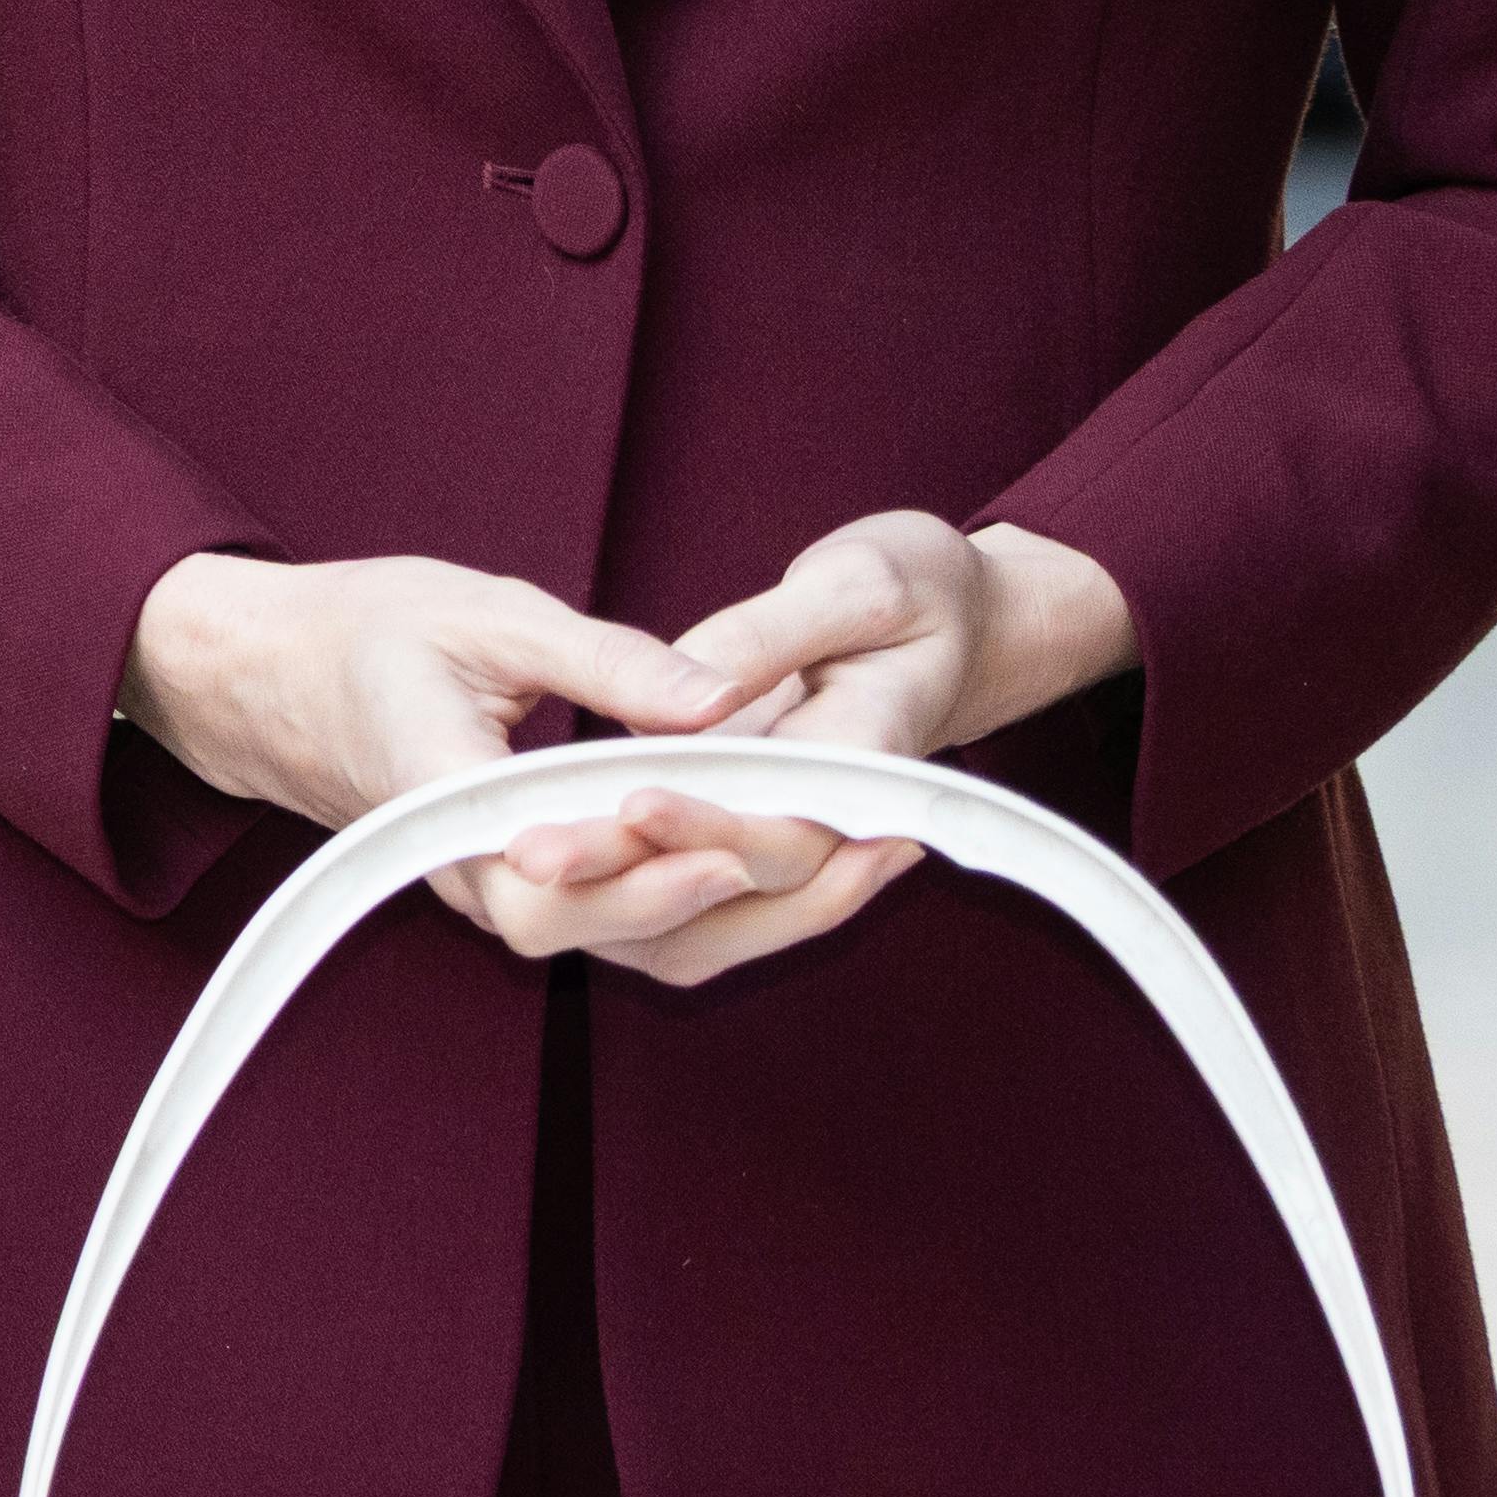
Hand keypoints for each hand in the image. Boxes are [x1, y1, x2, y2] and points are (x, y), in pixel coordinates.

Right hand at [118, 551, 837, 980]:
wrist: (271, 677)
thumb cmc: (364, 631)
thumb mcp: (483, 615)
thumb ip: (605, 661)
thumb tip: (718, 694)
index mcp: (441, 800)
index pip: (545, 882)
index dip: (640, 880)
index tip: (733, 846)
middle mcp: (470, 872)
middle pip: (609, 936)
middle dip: (742, 903)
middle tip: (856, 854)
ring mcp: (499, 889)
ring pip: (634, 947)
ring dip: (753, 914)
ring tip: (869, 860)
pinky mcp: (530, 884)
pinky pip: (630, 924)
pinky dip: (720, 900)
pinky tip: (801, 856)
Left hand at [568, 514, 1143, 994]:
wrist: (964, 627)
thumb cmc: (919, 589)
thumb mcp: (859, 584)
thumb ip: (772, 638)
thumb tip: (693, 689)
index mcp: (869, 761)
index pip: (785, 830)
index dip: (706, 825)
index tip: (628, 800)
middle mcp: (836, 821)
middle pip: (734, 887)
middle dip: (632, 875)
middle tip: (534, 851)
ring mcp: (799, 832)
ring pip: (712, 913)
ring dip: (621, 898)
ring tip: (532, 854)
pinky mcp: (762, 826)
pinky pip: (698, 889)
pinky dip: (633, 887)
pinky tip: (560, 850)